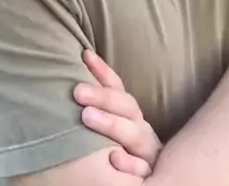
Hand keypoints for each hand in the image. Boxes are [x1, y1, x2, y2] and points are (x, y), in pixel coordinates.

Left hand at [73, 49, 161, 177]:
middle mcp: (142, 130)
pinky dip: (130, 165)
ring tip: (86, 116)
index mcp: (132, 117)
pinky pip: (143, 170)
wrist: (151, 183)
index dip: (103, 72)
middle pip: (128, 108)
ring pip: (136, 135)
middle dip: (103, 97)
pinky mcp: (150, 177)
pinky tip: (114, 159)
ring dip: (111, 124)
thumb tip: (76, 73)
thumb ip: (100, 106)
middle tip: (77, 91)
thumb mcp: (114, 126)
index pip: (119, 89)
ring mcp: (149, 153)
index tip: (85, 55)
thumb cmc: (124, 154)